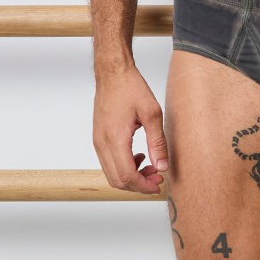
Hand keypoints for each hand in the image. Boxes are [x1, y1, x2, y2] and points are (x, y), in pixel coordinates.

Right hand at [93, 65, 168, 192]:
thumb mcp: (152, 113)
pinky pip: (108, 163)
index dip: (143, 186)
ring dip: (131, 177)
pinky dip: (123, 168)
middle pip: (117, 181)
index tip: (158, 185)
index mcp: (115, 139)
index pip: (126, 176)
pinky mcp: (98, 139)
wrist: (112, 73)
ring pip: (111, 174)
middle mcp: (102, 143)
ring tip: (150, 166)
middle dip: (138, 185)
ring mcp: (98, 142)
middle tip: (157, 177)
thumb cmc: (130, 87)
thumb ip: (158, 142)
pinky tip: (138, 157)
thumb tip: (162, 166)